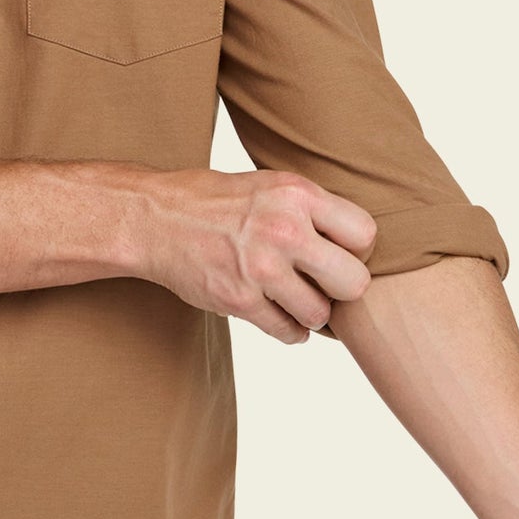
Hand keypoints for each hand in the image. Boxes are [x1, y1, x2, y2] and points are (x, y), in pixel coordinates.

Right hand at [139, 168, 376, 342]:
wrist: (154, 220)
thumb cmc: (213, 202)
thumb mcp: (269, 186)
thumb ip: (312, 209)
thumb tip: (358, 246)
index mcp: (296, 194)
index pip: (365, 234)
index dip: (356, 250)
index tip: (338, 254)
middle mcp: (284, 230)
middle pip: (354, 282)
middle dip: (341, 289)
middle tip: (323, 284)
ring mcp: (261, 268)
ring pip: (320, 314)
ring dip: (311, 313)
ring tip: (295, 300)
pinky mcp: (239, 300)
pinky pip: (288, 332)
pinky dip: (288, 330)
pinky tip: (277, 314)